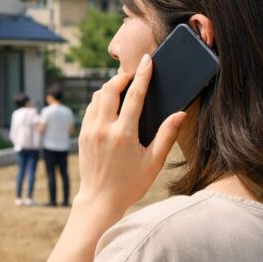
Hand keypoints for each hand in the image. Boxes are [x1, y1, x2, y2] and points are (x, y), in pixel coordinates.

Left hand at [75, 54, 185, 217]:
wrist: (99, 200)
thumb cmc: (130, 184)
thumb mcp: (154, 162)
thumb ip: (166, 136)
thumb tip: (180, 114)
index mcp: (124, 135)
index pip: (135, 96)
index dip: (142, 75)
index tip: (147, 61)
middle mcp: (103, 129)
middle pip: (110, 89)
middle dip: (122, 77)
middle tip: (133, 73)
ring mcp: (90, 131)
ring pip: (97, 97)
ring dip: (109, 87)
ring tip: (122, 87)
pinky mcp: (82, 135)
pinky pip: (90, 108)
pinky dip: (100, 100)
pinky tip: (110, 103)